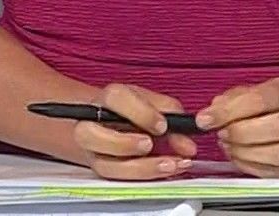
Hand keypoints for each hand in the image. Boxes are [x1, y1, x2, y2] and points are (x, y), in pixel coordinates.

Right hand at [72, 82, 197, 179]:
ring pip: (105, 164)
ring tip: (169, 165)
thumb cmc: (130, 109)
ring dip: (140, 168)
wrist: (106, 121)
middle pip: (93, 135)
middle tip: (150, 145)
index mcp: (107, 99)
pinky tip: (164, 172)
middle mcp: (92, 124)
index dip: (139, 113)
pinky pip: (117, 179)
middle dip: (124, 143)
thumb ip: (171, 115)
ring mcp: (93, 150)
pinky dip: (143, 177)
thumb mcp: (151, 101)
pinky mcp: (100, 169)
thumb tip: (187, 143)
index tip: (162, 125)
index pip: (115, 99)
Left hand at [195, 77, 278, 177]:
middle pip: (275, 127)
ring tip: (228, 145)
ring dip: (245, 152)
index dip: (229, 111)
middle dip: (239, 133)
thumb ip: (233, 99)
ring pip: (278, 153)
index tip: (205, 119)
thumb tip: (212, 111)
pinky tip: (238, 156)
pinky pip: (273, 172)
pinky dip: (249, 166)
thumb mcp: (257, 91)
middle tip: (220, 134)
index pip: (260, 99)